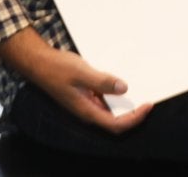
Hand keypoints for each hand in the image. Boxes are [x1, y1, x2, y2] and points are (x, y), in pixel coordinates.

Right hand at [0, 26, 152, 132]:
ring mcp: (86, 103)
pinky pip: (104, 98)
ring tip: (140, 89)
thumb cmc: (57, 68)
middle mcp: (88, 110)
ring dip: (125, 103)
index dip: (134, 118)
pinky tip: (122, 81)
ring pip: (110, 110)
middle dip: (133, 113)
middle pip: (115, 121)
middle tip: (148, 99)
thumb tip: (124, 88)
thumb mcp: (82, 72)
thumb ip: (102, 82)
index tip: (148, 104)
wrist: (39, 62)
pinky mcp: (85, 94)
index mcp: (87, 110)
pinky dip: (116, 93)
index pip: (116, 124)